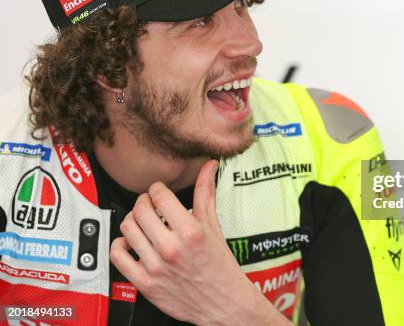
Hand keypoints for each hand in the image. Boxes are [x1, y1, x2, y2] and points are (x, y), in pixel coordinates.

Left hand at [109, 160, 290, 325]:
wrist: (222, 302)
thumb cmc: (219, 265)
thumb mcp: (214, 226)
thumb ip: (207, 193)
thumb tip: (209, 165)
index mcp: (190, 231)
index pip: (160, 196)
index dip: (157, 190)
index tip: (159, 193)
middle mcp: (172, 248)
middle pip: (140, 210)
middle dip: (144, 202)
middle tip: (150, 206)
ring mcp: (156, 266)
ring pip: (127, 229)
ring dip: (133, 221)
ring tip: (143, 223)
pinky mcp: (145, 283)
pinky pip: (117, 255)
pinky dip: (120, 245)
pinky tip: (132, 243)